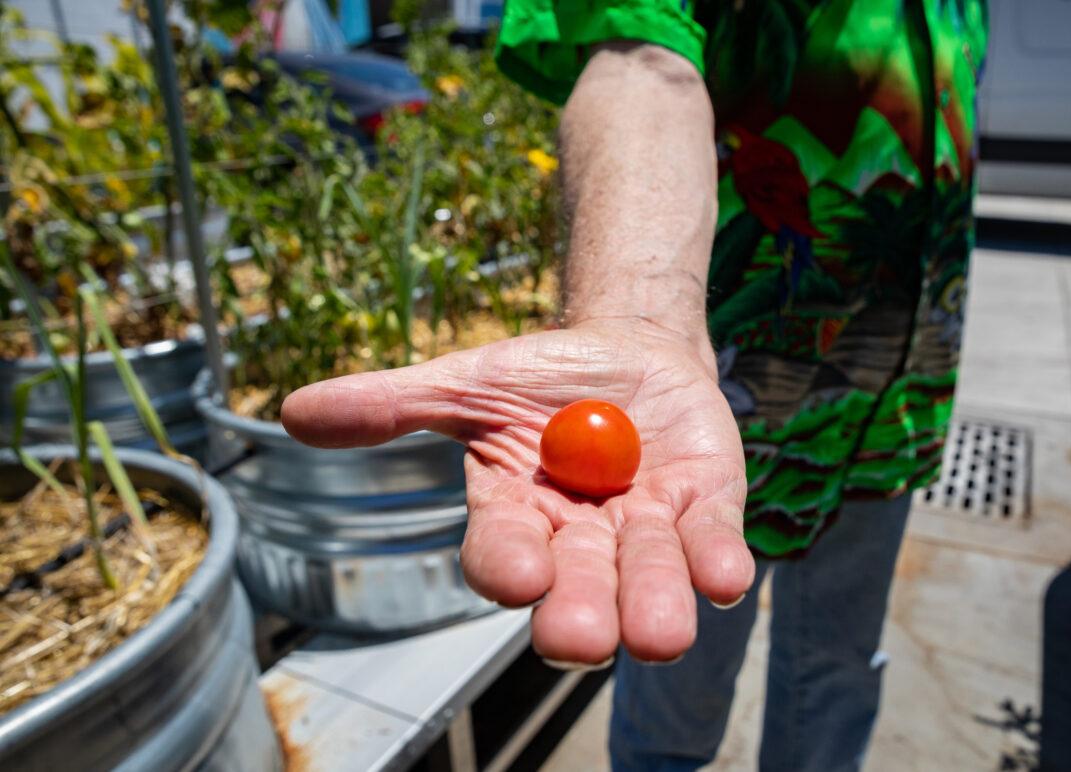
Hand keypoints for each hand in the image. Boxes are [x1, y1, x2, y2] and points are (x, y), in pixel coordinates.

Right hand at [281, 320, 754, 663]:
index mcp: (517, 518)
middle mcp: (581, 543)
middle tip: (577, 638)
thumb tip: (293, 413)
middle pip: (577, 591)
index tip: (516, 573)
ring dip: (654, 605)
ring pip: (649, 583)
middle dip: (578, 614)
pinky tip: (724, 578)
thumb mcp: (467, 384)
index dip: (507, 566)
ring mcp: (648, 533)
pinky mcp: (707, 512)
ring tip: (658, 632)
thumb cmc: (542, 378)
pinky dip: (718, 565)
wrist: (631, 351)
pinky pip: (713, 547)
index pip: (503, 554)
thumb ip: (392, 405)